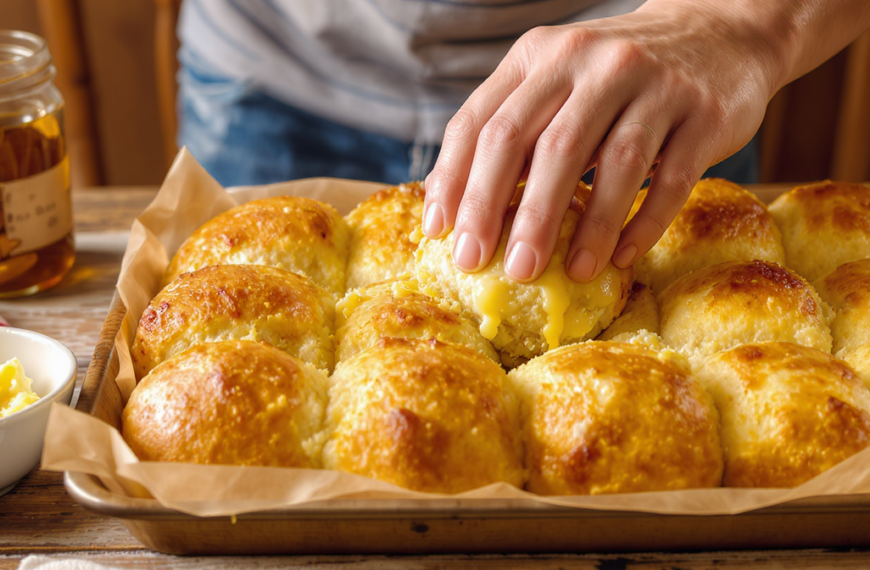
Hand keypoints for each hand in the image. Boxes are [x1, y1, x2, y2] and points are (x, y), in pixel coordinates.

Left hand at [422, 0, 784, 282]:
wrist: (717, 34)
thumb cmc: (615, 78)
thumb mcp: (554, 82)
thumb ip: (508, 129)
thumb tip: (447, 201)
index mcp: (540, 56)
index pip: (482, 121)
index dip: (456, 181)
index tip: (441, 235)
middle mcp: (592, 62)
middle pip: (539, 143)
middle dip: (507, 211)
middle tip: (489, 266)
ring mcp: (653, 84)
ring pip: (613, 162)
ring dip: (585, 227)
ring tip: (562, 274)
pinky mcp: (703, 113)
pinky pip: (672, 178)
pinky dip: (644, 223)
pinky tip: (622, 258)